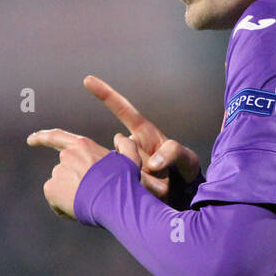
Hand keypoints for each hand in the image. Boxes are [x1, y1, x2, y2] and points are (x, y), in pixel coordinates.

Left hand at [25, 128, 138, 219]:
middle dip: (73, 181)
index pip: (57, 137)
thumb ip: (126, 146)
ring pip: (61, 186)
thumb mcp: (131, 159)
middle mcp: (66, 156)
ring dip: (71, 194)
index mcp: (82, 145)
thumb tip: (120, 137)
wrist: (114, 200)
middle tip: (91, 195)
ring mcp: (57, 172)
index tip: (30, 140)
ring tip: (89, 203)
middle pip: (64, 170)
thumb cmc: (124, 181)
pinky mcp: (51, 188)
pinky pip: (55, 200)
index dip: (42, 138)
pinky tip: (78, 210)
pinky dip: (63, 207)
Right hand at [82, 75, 200, 200]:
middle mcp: (131, 147)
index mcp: (144, 133)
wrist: (182, 196)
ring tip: (165, 185)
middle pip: (122, 147)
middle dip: (138, 161)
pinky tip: (158, 195)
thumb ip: (174, 153)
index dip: (106, 94)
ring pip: (126, 172)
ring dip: (148, 181)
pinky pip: (131, 188)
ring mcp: (125, 164)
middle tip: (158, 169)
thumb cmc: (184, 172)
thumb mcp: (187, 159)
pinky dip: (148, 193)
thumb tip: (153, 163)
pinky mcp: (124, 183)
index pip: (123, 109)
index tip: (88, 79)